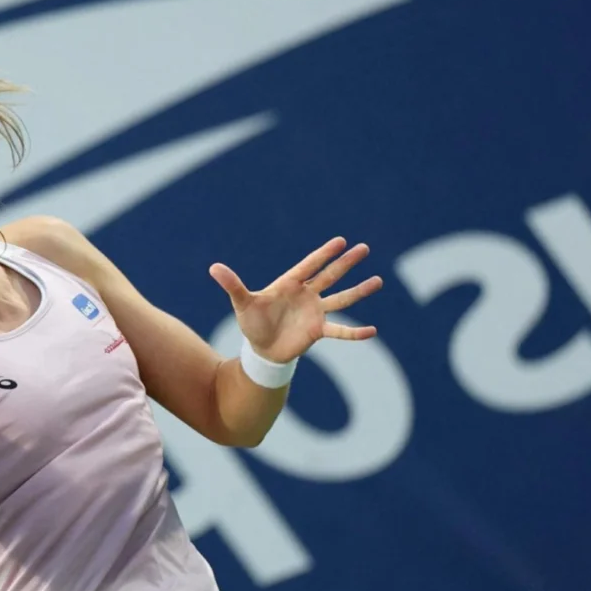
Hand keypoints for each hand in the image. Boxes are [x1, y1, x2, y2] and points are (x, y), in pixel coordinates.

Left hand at [209, 237, 382, 363]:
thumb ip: (233, 285)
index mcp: (290, 284)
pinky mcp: (318, 331)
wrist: (261, 350)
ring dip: (359, 291)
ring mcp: (315, 312)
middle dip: (346, 263)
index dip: (324, 254)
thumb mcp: (242, 303)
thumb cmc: (252, 323)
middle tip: (364, 248)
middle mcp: (307, 295)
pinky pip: (340, 331)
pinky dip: (355, 332)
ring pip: (341, 298)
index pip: (310, 265)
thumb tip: (213, 268)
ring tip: (378, 280)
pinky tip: (372, 331)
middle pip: (330, 276)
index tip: (341, 241)